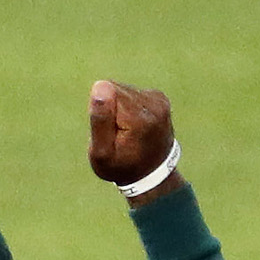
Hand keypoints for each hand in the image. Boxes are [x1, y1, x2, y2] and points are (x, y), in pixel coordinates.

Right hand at [88, 79, 178, 197]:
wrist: (151, 174)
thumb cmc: (121, 167)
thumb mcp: (102, 153)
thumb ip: (100, 120)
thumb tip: (100, 86)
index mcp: (138, 117)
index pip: (108, 92)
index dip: (101, 112)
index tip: (109, 132)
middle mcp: (154, 104)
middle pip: (115, 88)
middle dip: (109, 109)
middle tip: (116, 133)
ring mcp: (159, 99)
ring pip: (123, 90)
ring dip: (118, 108)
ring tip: (125, 130)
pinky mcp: (160, 97)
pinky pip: (132, 92)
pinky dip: (127, 107)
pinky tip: (133, 124)